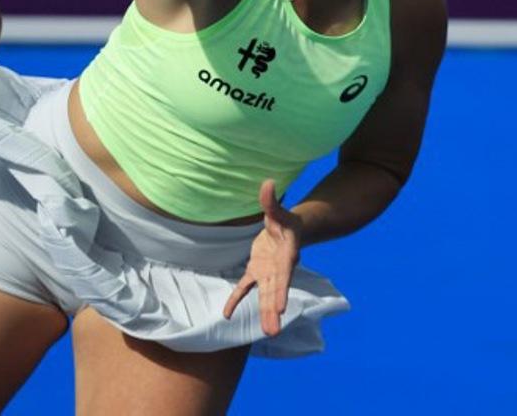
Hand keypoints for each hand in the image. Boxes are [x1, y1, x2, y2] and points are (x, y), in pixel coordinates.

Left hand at [222, 179, 302, 336]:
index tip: (281, 307)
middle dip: (274, 311)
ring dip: (265, 313)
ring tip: (267, 332)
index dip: (282, 290)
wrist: (289, 228)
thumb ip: (270, 201)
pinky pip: (245, 288)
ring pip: (265, 295)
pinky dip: (236, 300)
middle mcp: (278, 269)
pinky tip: (227, 314)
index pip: (283, 276)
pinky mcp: (257, 272)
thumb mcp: (278, 210)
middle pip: (276, 292)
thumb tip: (267, 183)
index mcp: (286, 256)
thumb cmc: (285, 219)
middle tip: (273, 330)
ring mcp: (267, 273)